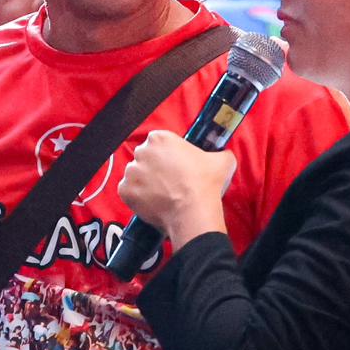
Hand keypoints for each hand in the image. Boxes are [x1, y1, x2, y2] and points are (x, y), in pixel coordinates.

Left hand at [116, 130, 234, 247]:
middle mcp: (142, 151)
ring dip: (144, 182)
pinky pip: (128, 192)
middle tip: (169, 182)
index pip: (159, 142)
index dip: (166, 155)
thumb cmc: (205, 184)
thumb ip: (220, 153)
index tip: (175, 166)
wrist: (192, 212)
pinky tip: (152, 203)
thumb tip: (224, 155)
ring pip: (135, 174)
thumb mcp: (222, 161)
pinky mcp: (125, 191)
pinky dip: (137, 197)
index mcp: (161, 138)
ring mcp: (131, 171)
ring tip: (161, 195)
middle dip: (153, 167)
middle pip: (145, 157)